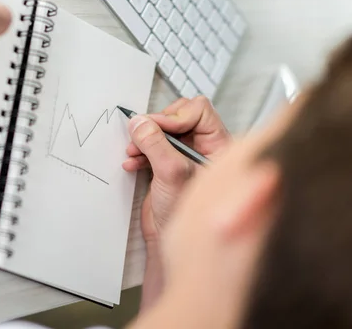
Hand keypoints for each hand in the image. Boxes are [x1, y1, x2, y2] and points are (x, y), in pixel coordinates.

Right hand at [123, 96, 231, 242]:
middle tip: (142, 136)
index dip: (175, 116)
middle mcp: (204, 148)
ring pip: (163, 131)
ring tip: (133, 152)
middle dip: (156, 126)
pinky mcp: (169, 165)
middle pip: (178, 116)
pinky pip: (153, 146)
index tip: (156, 128)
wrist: (169, 240)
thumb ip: (156, 144)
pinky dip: (140, 151)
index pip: (199, 111)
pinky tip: (133, 162)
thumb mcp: (171, 173)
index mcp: (218, 147)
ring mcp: (185, 156)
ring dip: (144, 139)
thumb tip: (140, 122)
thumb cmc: (185, 216)